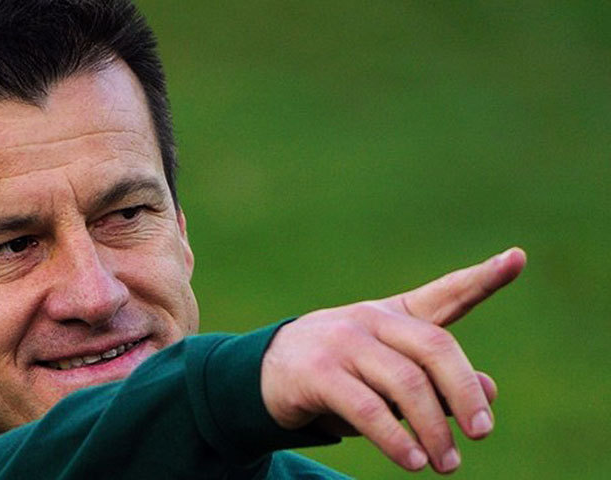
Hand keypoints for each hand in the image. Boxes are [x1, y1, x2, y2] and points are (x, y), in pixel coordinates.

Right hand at [261, 247, 525, 472]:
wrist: (265, 373)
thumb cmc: (339, 371)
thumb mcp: (388, 374)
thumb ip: (437, 380)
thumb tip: (489, 391)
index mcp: (393, 314)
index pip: (445, 293)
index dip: (483, 278)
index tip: (517, 258)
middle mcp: (370, 319)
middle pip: (434, 348)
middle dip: (464, 392)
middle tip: (482, 433)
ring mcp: (342, 342)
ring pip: (405, 383)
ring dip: (433, 429)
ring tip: (446, 463)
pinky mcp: (318, 373)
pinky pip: (367, 408)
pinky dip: (395, 438)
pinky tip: (411, 460)